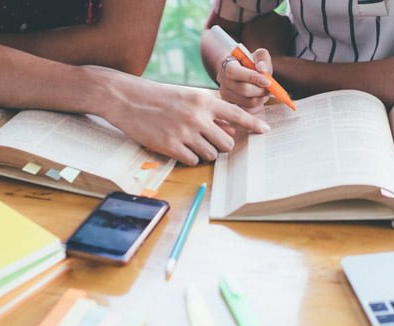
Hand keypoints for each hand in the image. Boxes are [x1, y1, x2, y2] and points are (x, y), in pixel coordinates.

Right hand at [108, 82, 270, 165]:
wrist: (127, 99)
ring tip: (190, 143)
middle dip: (221, 145)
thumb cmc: (159, 97)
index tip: (266, 131)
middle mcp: (197, 116)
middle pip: (226, 143)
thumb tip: (230, 130)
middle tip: (210, 141)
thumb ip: (209, 112)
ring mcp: (184, 132)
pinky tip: (178, 148)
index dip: (253, 124)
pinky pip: (193, 161)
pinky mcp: (170, 146)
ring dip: (205, 153)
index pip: (236, 114)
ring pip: (211, 154)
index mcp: (203, 101)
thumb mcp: (187, 97)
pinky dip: (189, 158)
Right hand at [216, 48, 273, 112]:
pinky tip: (260, 98)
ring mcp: (225, 94)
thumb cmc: (251, 62)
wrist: (240, 70)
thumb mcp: (258, 55)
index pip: (235, 72)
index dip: (253, 78)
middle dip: (261, 90)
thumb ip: (262, 58)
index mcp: (227, 65)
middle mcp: (223, 80)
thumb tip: (262, 68)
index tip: (268, 82)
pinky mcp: (230, 104)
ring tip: (266, 92)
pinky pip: (248, 109)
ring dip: (261, 98)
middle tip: (270, 88)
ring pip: (247, 102)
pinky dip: (258, 105)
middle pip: (244, 90)